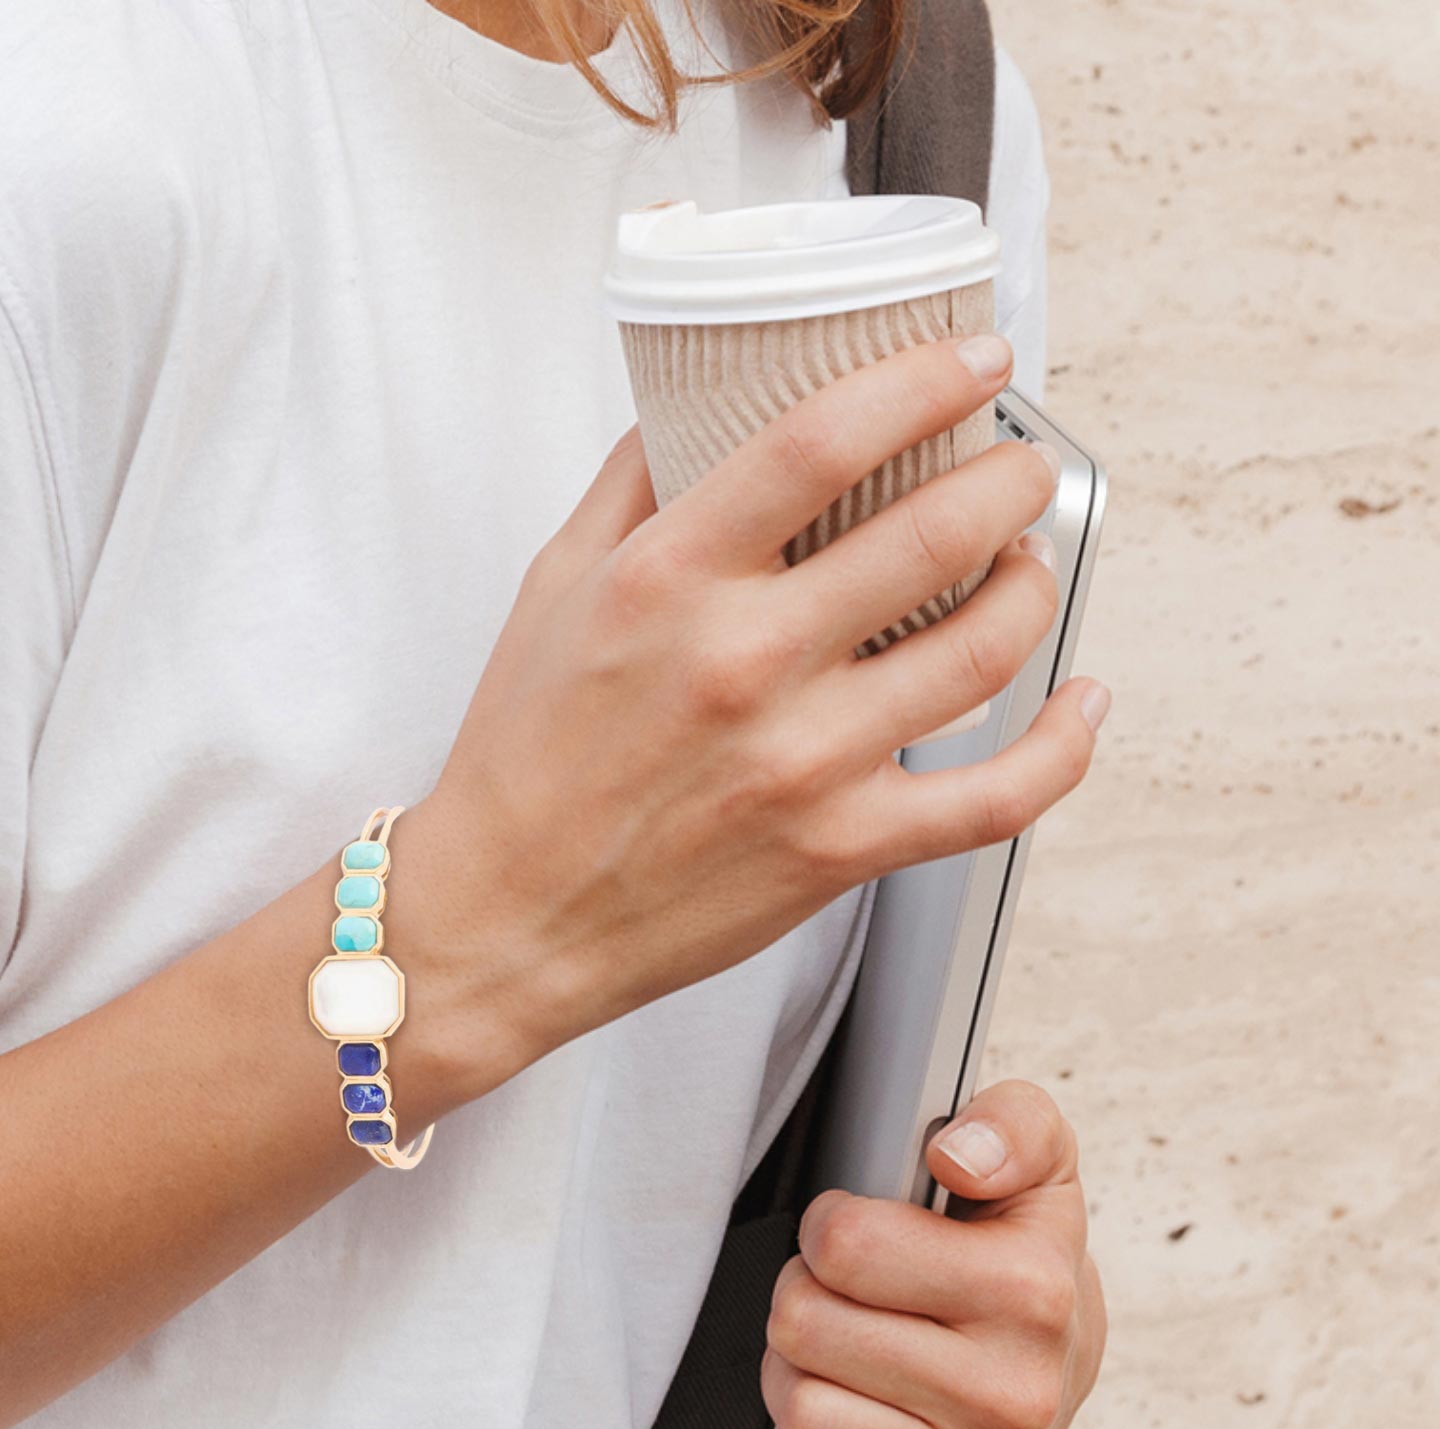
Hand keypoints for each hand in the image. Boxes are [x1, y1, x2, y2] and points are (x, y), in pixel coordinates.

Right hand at [396, 333, 1109, 1075]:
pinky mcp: (838, 849)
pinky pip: (996, 797)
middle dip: (1011, 478)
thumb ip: (634, 483)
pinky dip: (1062, 745)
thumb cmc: (523, 756)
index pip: (824, 438)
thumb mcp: (553, 587)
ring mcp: (802, 762)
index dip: (925, 377)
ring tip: (1027, 562)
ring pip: (984, 649)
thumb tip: (704, 398)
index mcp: (669, 580)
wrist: (503, 916)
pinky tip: (1078, 703)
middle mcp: (744, 663)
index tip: (975, 359)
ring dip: (1034, 585)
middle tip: (1019, 467)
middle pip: (934, 532)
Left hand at [756, 1080, 1107, 1428]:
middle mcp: (1015, 1399)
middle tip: (851, 1305)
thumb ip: (1003, 1123)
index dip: (830, 1227)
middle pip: (801, 1328)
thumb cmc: (1016, 1249)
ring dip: (797, 1383)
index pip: (840, 1242)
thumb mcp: (1032, 1155)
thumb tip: (953, 1155)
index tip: (864, 1237)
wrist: (1059, 1362)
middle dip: (805, 1302)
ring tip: (850, 1366)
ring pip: (798, 1419)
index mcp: (1032, 1293)